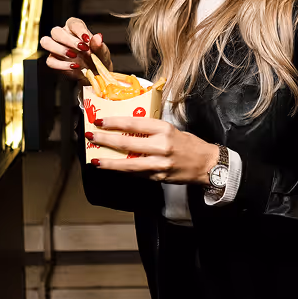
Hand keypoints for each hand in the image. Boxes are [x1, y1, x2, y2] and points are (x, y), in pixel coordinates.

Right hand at [40, 17, 112, 83]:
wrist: (95, 73)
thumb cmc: (97, 58)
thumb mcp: (102, 52)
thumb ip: (99, 45)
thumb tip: (98, 37)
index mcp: (74, 28)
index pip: (72, 23)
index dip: (79, 30)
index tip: (87, 39)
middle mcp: (63, 35)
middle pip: (56, 31)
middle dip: (68, 40)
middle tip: (82, 49)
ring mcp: (55, 48)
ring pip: (46, 42)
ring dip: (59, 49)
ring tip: (74, 56)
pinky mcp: (53, 60)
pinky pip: (50, 61)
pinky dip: (61, 65)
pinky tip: (73, 66)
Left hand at [84, 116, 219, 185]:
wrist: (206, 164)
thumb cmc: (188, 144)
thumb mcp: (171, 129)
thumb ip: (150, 129)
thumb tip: (125, 126)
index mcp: (164, 129)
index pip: (133, 123)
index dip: (114, 122)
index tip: (100, 121)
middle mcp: (161, 146)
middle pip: (127, 143)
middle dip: (105, 140)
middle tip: (91, 137)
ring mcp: (159, 164)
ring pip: (128, 164)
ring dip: (109, 162)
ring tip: (95, 159)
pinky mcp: (158, 177)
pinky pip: (136, 173)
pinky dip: (122, 170)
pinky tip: (112, 168)